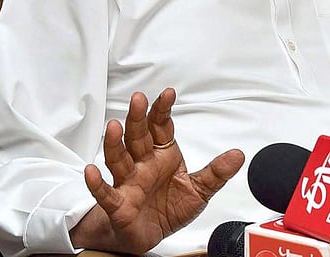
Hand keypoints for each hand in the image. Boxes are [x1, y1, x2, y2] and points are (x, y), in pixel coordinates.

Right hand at [71, 89, 243, 253]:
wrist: (149, 236)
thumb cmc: (169, 208)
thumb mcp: (199, 190)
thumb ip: (216, 172)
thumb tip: (238, 155)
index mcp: (162, 156)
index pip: (160, 127)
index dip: (162, 110)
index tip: (168, 93)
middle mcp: (143, 165)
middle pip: (137, 137)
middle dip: (137, 118)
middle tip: (137, 99)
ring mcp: (128, 183)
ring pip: (119, 159)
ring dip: (115, 143)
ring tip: (113, 127)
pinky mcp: (118, 205)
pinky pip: (106, 193)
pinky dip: (97, 184)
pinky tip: (91, 172)